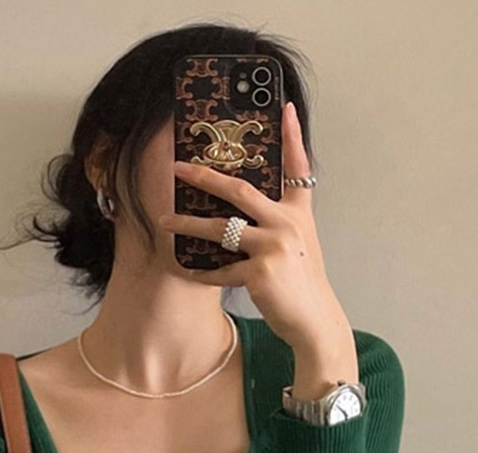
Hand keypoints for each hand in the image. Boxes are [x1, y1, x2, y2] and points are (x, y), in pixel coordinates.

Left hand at [158, 102, 352, 357]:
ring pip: (220, 229)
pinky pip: (220, 269)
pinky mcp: (260, 272)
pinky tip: (184, 269)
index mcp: (298, 212)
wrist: (314, 318)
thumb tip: (241, 212)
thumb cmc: (301, 282)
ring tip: (164, 221)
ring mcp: (274, 246)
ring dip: (188, 225)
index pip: (298, 167)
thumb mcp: (300, 243)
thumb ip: (279, 222)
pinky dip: (200, 272)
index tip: (285, 108)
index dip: (292, 136)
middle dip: (205, 177)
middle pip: (240, 190)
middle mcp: (287, 223)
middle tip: (179, 168)